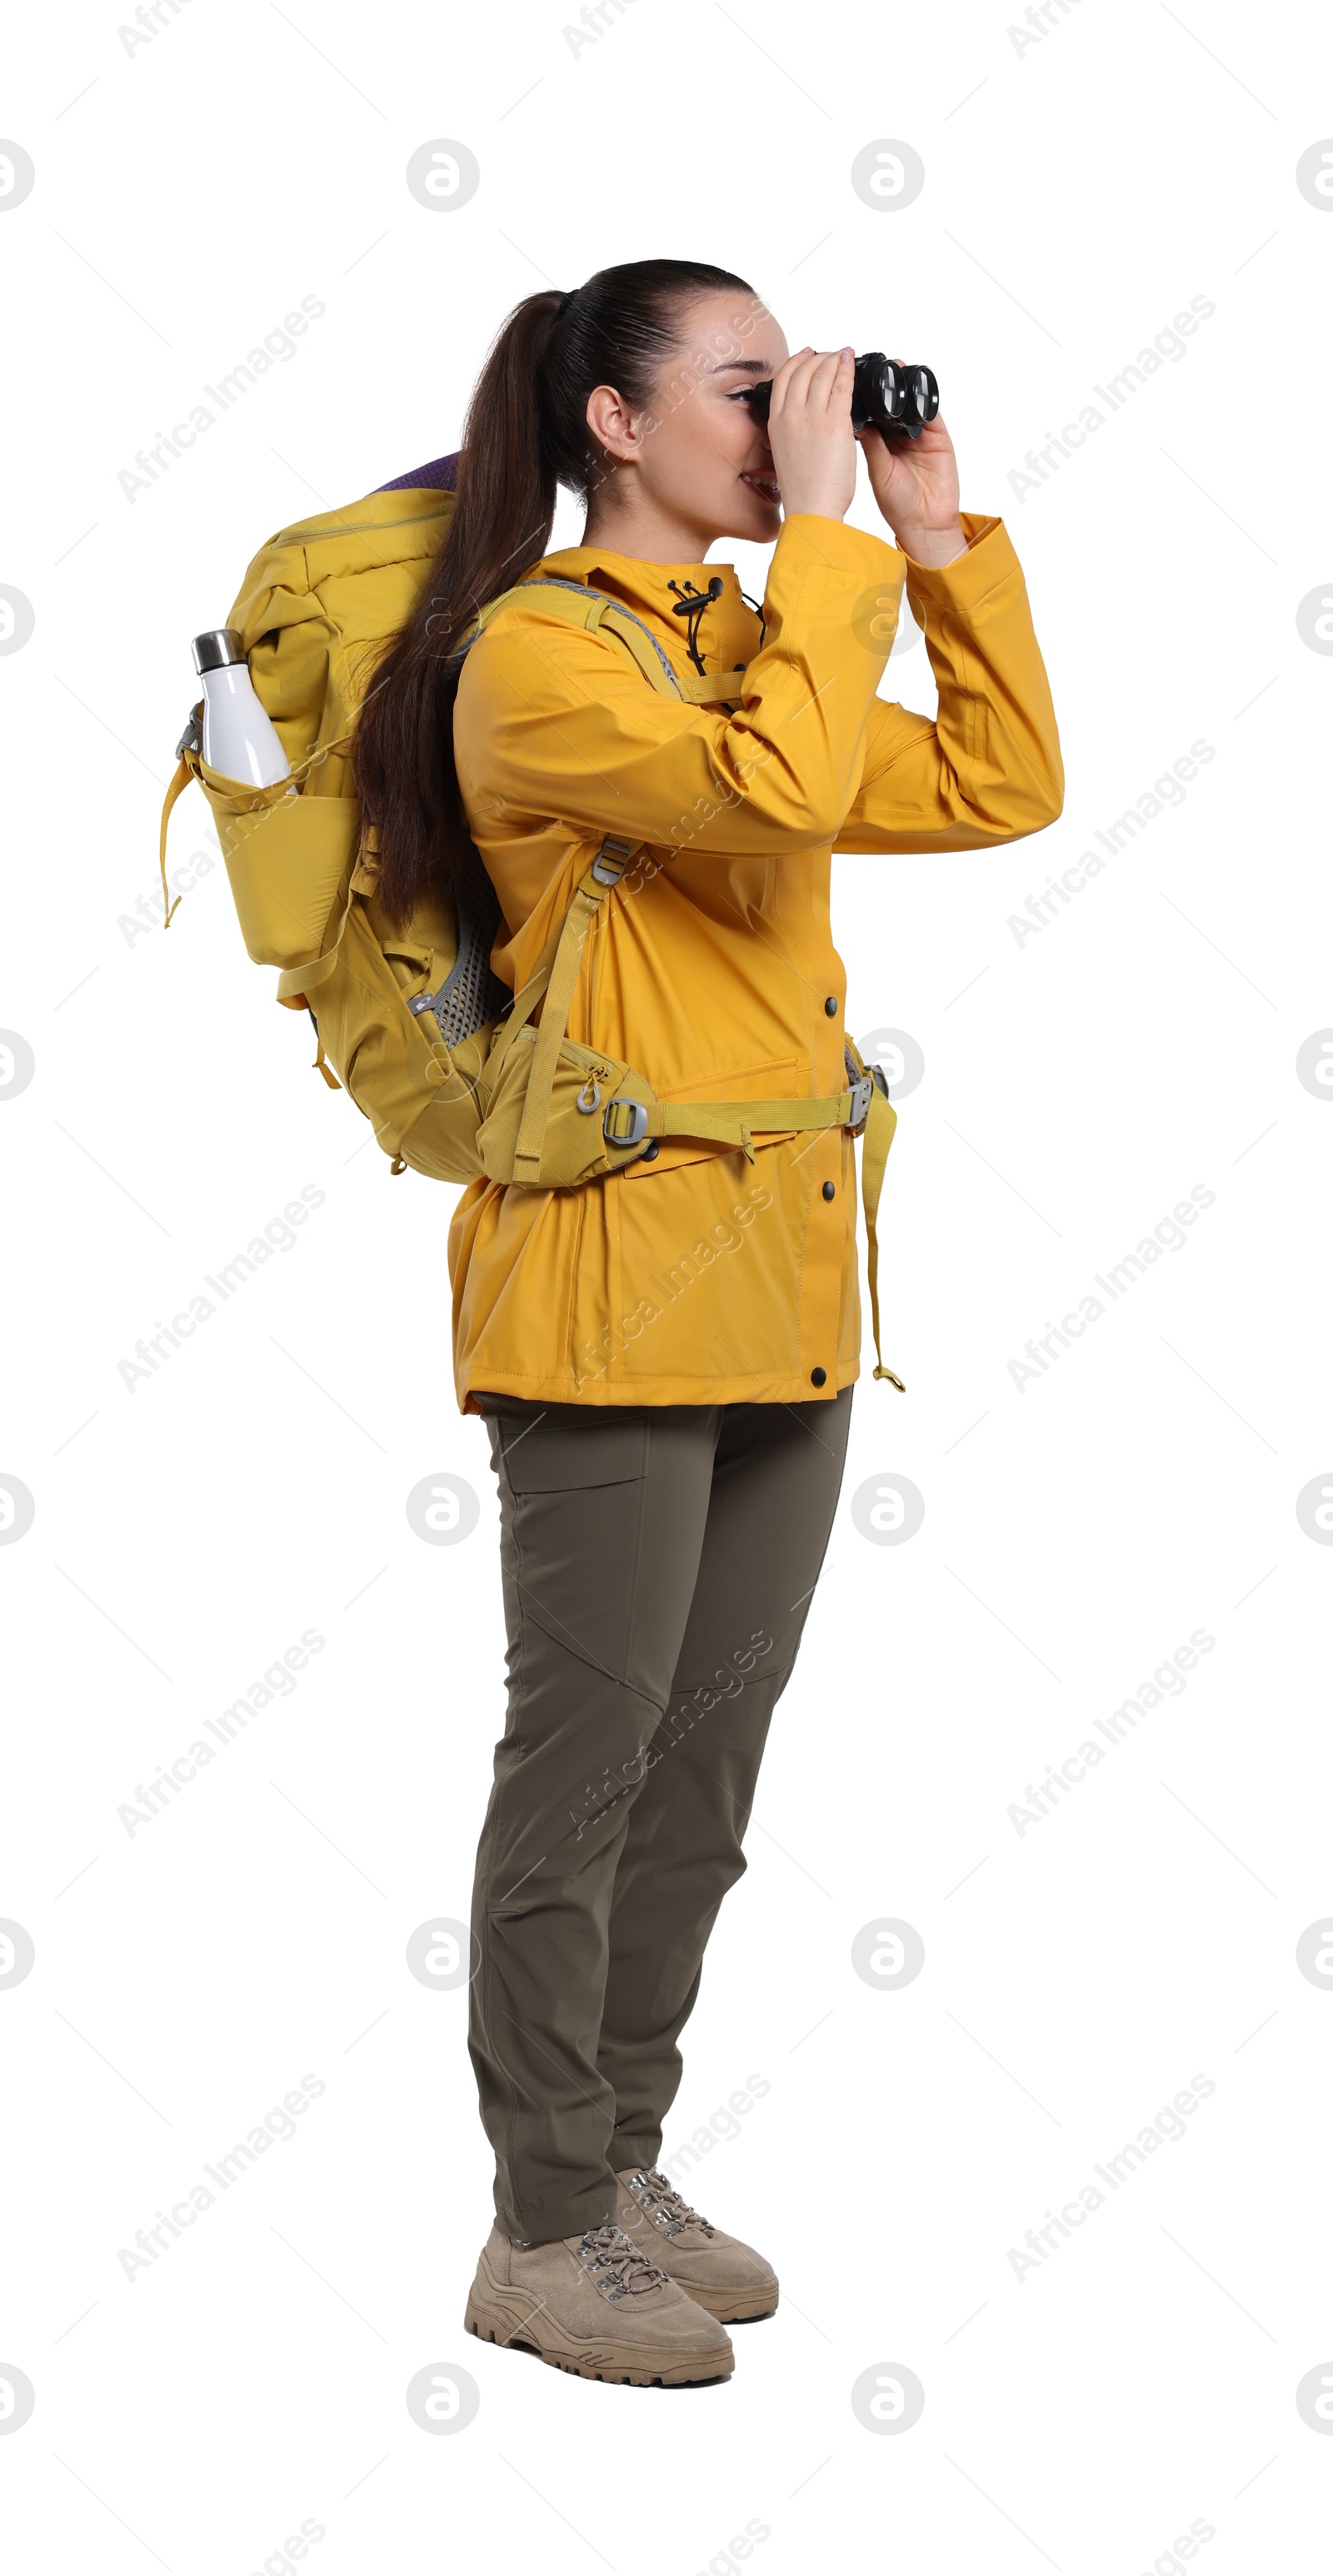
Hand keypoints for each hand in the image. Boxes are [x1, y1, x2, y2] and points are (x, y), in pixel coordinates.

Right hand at [765, 347, 857, 522]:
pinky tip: (852, 363)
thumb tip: (802, 426)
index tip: (807, 354)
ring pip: (822, 373)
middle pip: (803, 370)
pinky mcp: (834, 422)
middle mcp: (790, 415)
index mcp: (775, 423)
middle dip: (819, 356)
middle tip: (832, 354)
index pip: (782, 379)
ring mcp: (811, 416)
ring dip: (835, 358)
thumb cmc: (803, 491)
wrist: (811, 508)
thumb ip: (791, 435)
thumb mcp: (785, 456)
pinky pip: (841, 385)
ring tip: (845, 355)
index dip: (796, 361)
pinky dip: (847, 369)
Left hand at [858, 384, 964, 564]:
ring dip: (906, 387)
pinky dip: (926, 399)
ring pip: (912, 404)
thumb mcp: (879, 471)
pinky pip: (933, 413)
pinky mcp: (939, 439)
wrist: (925, 524)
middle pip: (892, 405)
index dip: (865, 399)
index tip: (855, 381)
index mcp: (880, 445)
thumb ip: (872, 444)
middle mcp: (899, 438)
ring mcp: (920, 437)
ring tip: (898, 368)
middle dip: (886, 387)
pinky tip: (918, 386)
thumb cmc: (898, 505)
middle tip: (877, 366)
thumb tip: (856, 418)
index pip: (873, 414)